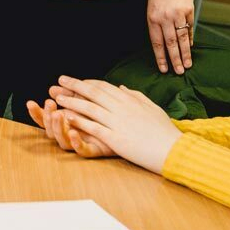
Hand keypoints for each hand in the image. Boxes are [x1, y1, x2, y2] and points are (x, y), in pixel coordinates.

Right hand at [26, 95, 113, 158]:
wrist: (128, 128)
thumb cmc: (105, 112)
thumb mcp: (85, 99)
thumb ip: (70, 94)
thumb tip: (52, 88)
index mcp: (67, 122)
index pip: (47, 119)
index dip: (37, 113)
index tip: (30, 102)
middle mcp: (71, 134)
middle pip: (51, 131)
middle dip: (47, 118)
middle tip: (50, 105)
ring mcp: (82, 143)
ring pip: (63, 141)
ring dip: (59, 128)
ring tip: (58, 114)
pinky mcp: (95, 150)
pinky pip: (82, 150)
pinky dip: (76, 142)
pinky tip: (73, 132)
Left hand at [52, 77, 181, 173]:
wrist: (172, 149)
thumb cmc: (163, 130)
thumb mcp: (151, 107)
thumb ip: (135, 96)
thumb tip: (122, 88)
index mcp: (129, 99)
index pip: (104, 86)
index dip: (87, 83)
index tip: (75, 81)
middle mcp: (121, 107)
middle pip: (93, 93)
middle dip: (74, 86)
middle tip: (59, 81)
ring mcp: (117, 122)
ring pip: (90, 108)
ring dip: (72, 101)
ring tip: (58, 97)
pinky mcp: (115, 138)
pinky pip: (93, 127)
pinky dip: (79, 121)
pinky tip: (67, 118)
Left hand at [146, 0, 194, 73]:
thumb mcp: (153, 10)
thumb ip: (158, 27)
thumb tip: (165, 47)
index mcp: (152, 19)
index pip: (156, 43)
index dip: (161, 57)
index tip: (164, 69)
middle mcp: (164, 17)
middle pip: (170, 43)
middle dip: (175, 59)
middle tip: (179, 72)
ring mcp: (176, 14)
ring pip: (181, 38)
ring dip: (185, 53)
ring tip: (187, 65)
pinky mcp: (188, 10)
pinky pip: (189, 28)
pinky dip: (190, 39)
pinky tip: (190, 47)